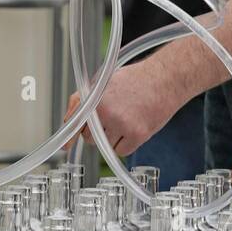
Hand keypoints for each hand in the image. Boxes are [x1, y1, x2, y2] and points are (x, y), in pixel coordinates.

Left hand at [62, 62, 181, 155]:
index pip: (76, 122)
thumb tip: (67, 120)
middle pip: (90, 138)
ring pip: (106, 146)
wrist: (166, 79)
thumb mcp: (104, 82)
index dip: (70, 136)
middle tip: (112, 119)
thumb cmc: (135, 79)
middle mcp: (107, 112)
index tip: (65, 147)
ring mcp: (123, 124)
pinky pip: (121, 151)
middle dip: (97, 132)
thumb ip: (82, 99)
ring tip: (126, 120)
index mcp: (97, 98)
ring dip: (112, 139)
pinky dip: (126, 144)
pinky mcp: (138, 135)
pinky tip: (134, 128)